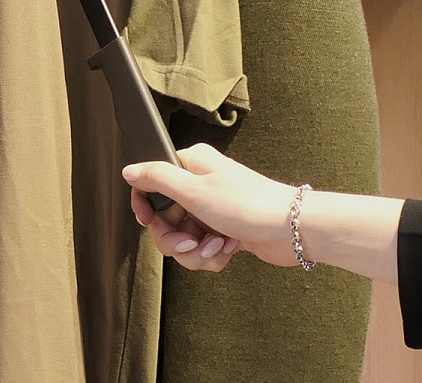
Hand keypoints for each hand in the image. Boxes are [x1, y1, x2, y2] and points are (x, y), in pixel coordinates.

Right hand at [124, 143, 299, 270]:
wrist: (293, 230)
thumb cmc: (249, 204)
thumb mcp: (195, 190)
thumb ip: (157, 178)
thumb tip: (129, 170)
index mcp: (191, 165)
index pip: (151, 182)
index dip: (145, 205)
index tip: (148, 221)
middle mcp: (199, 185)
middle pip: (165, 218)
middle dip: (176, 238)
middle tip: (191, 243)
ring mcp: (211, 210)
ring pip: (184, 238)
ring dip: (197, 251)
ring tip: (217, 247)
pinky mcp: (224, 231)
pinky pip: (203, 249)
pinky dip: (212, 255)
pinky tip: (228, 250)